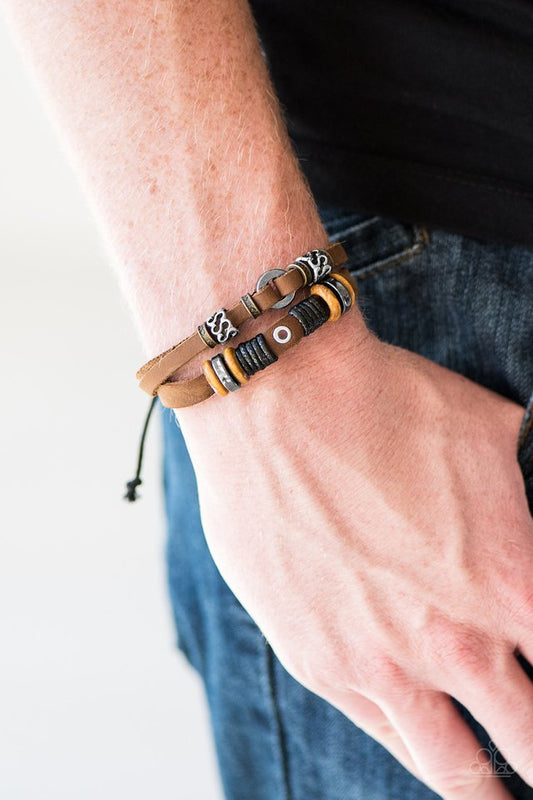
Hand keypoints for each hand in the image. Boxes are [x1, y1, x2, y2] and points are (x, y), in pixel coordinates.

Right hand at [176, 313, 531, 799]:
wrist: (277, 399)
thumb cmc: (384, 403)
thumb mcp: (491, 432)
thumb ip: (528, 485)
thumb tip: (530, 491)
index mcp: (510, 584)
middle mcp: (454, 642)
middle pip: (529, 745)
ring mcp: (381, 663)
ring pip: (455, 770)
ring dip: (487, 792)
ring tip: (497, 796)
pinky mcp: (318, 661)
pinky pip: (382, 732)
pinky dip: (415, 747)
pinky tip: (427, 746)